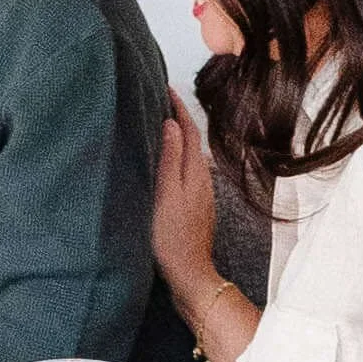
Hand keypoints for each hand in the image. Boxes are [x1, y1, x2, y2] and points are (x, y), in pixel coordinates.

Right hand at [153, 92, 221, 320]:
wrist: (189, 274)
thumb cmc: (172, 237)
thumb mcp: (166, 194)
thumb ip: (170, 159)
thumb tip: (172, 124)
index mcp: (195, 172)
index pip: (188, 130)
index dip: (178, 107)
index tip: (165, 87)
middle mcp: (202, 179)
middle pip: (192, 140)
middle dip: (178, 117)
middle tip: (160, 99)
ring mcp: (200, 194)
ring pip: (190, 155)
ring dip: (178, 136)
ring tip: (160, 123)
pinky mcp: (195, 206)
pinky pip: (187, 170)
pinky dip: (177, 156)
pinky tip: (167, 160)